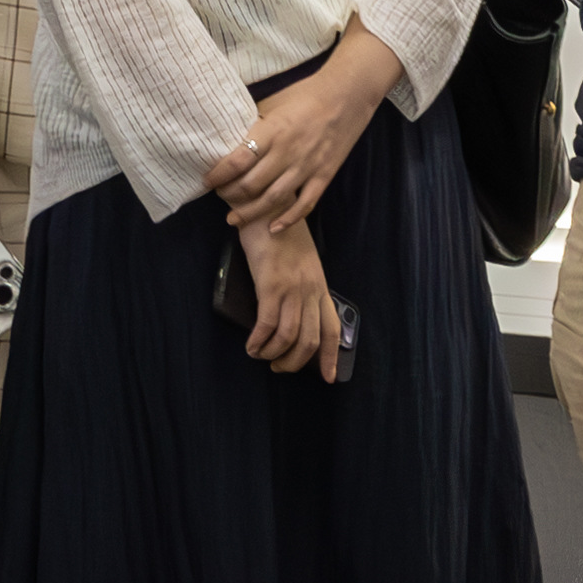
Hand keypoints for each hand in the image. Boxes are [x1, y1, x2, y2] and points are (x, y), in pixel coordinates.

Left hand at [208, 38, 395, 234]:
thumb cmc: (306, 94)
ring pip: (273, 199)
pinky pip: (305, 203)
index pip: (237, 160)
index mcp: (272, 130)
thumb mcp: (273, 102)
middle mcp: (287, 151)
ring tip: (234, 219)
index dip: (218, 175)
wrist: (347, 94)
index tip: (208, 181)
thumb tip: (229, 135)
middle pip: (251, 185)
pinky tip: (274, 227)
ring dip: (251, 213)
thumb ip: (254, 122)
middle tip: (221, 197)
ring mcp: (307, 166)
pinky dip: (289, 218)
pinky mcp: (324, 175)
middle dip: (230, 195)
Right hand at [231, 218, 346, 379]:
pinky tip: (251, 345)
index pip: (331, 328)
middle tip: (278, 366)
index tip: (329, 377)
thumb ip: (300, 285)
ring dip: (274, 354)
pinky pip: (267, 324)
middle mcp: (310, 289)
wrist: (266, 205)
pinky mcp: (271, 284)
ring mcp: (292, 288)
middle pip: (309, 340)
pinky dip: (259, 341)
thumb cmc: (277, 231)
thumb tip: (289, 313)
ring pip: (289, 337)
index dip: (331, 357)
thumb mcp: (299, 261)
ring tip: (261, 355)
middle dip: (294, 362)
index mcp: (319, 285)